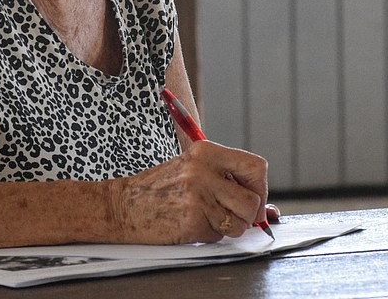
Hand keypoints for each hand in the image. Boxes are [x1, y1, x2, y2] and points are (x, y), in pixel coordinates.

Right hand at [109, 140, 268, 243]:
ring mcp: (198, 197)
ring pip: (239, 222)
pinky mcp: (192, 221)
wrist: (121, 206)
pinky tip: (190, 224)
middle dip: (247, 214)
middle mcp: (203, 171)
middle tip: (230, 214)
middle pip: (252, 200)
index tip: (251, 198)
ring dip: (228, 227)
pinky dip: (209, 235)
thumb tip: (267, 210)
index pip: (256, 166)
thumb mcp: (192, 169)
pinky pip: (219, 236)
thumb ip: (226, 180)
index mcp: (206, 152)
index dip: (260, 187)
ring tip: (206, 217)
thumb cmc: (159, 189)